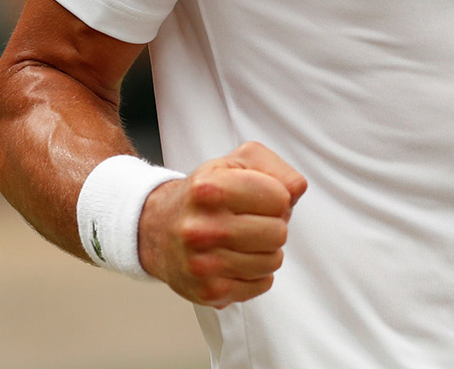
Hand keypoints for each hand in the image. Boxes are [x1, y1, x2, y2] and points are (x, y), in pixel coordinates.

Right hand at [138, 141, 307, 306]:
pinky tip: (234, 259)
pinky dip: (255, 273)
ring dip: (264, 250)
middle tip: (248, 222)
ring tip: (240, 241)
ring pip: (273, 261)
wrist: (157, 228)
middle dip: (271, 225)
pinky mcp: (209, 291)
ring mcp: (204, 264)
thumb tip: (296, 191)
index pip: (280, 198)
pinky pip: (263, 284)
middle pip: (279, 232)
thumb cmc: (204, 195)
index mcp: (210, 189)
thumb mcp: (237, 163)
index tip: (255, 199)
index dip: (275, 197)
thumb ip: (276, 169)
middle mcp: (202, 228)